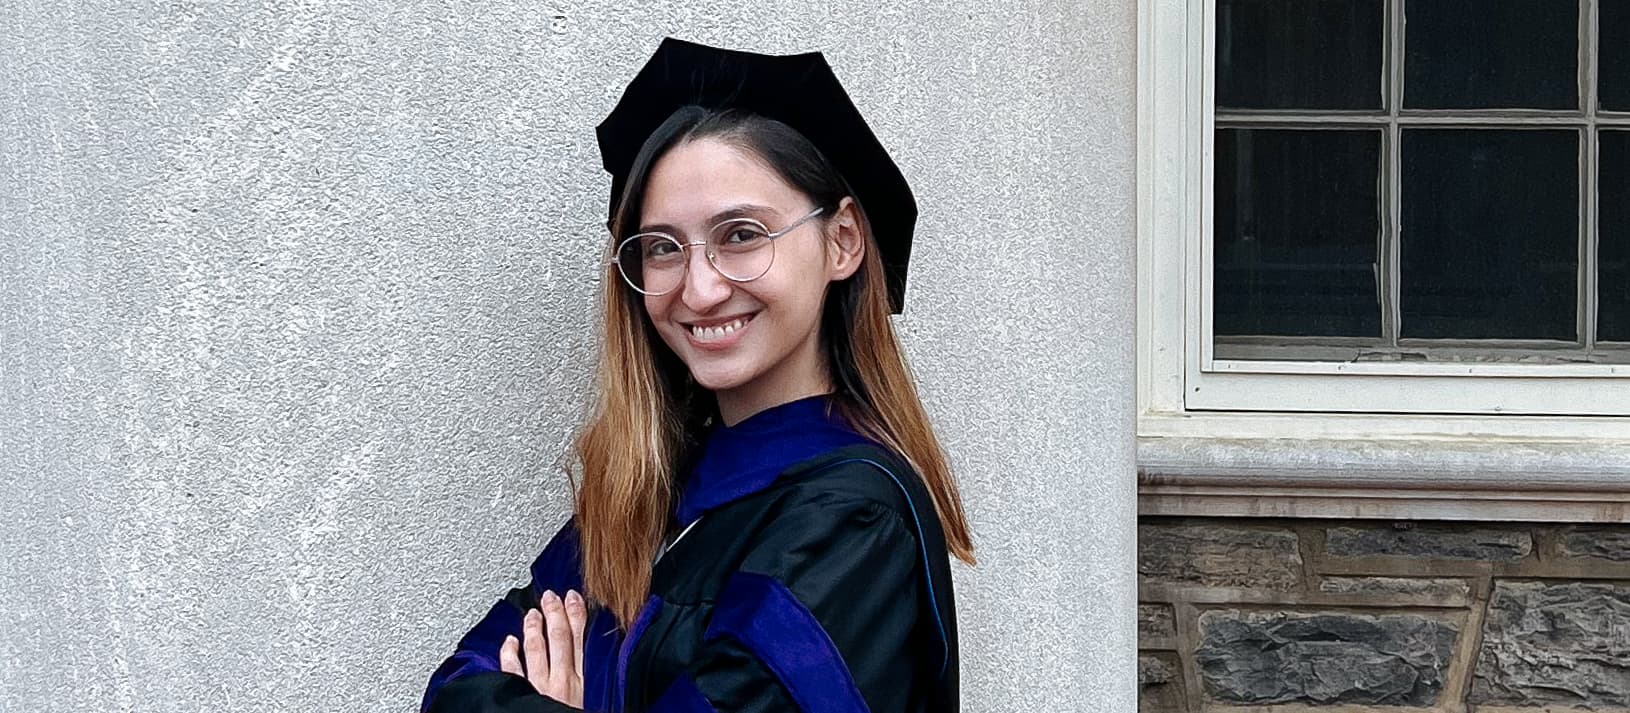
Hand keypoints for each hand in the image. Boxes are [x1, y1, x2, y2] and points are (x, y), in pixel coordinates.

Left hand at [500, 589, 586, 708]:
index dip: (577, 616)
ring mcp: (538, 688)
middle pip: (559, 638)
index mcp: (582, 683)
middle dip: (555, 613)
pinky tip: (509, 641)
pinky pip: (511, 670)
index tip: (574, 598)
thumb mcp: (596, 706)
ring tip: (533, 612)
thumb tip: (606, 673)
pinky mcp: (519, 697)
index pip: (580, 640)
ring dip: (534, 627)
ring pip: (536, 648)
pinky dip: (509, 653)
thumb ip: (597, 687)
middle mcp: (560, 681)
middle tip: (551, 596)